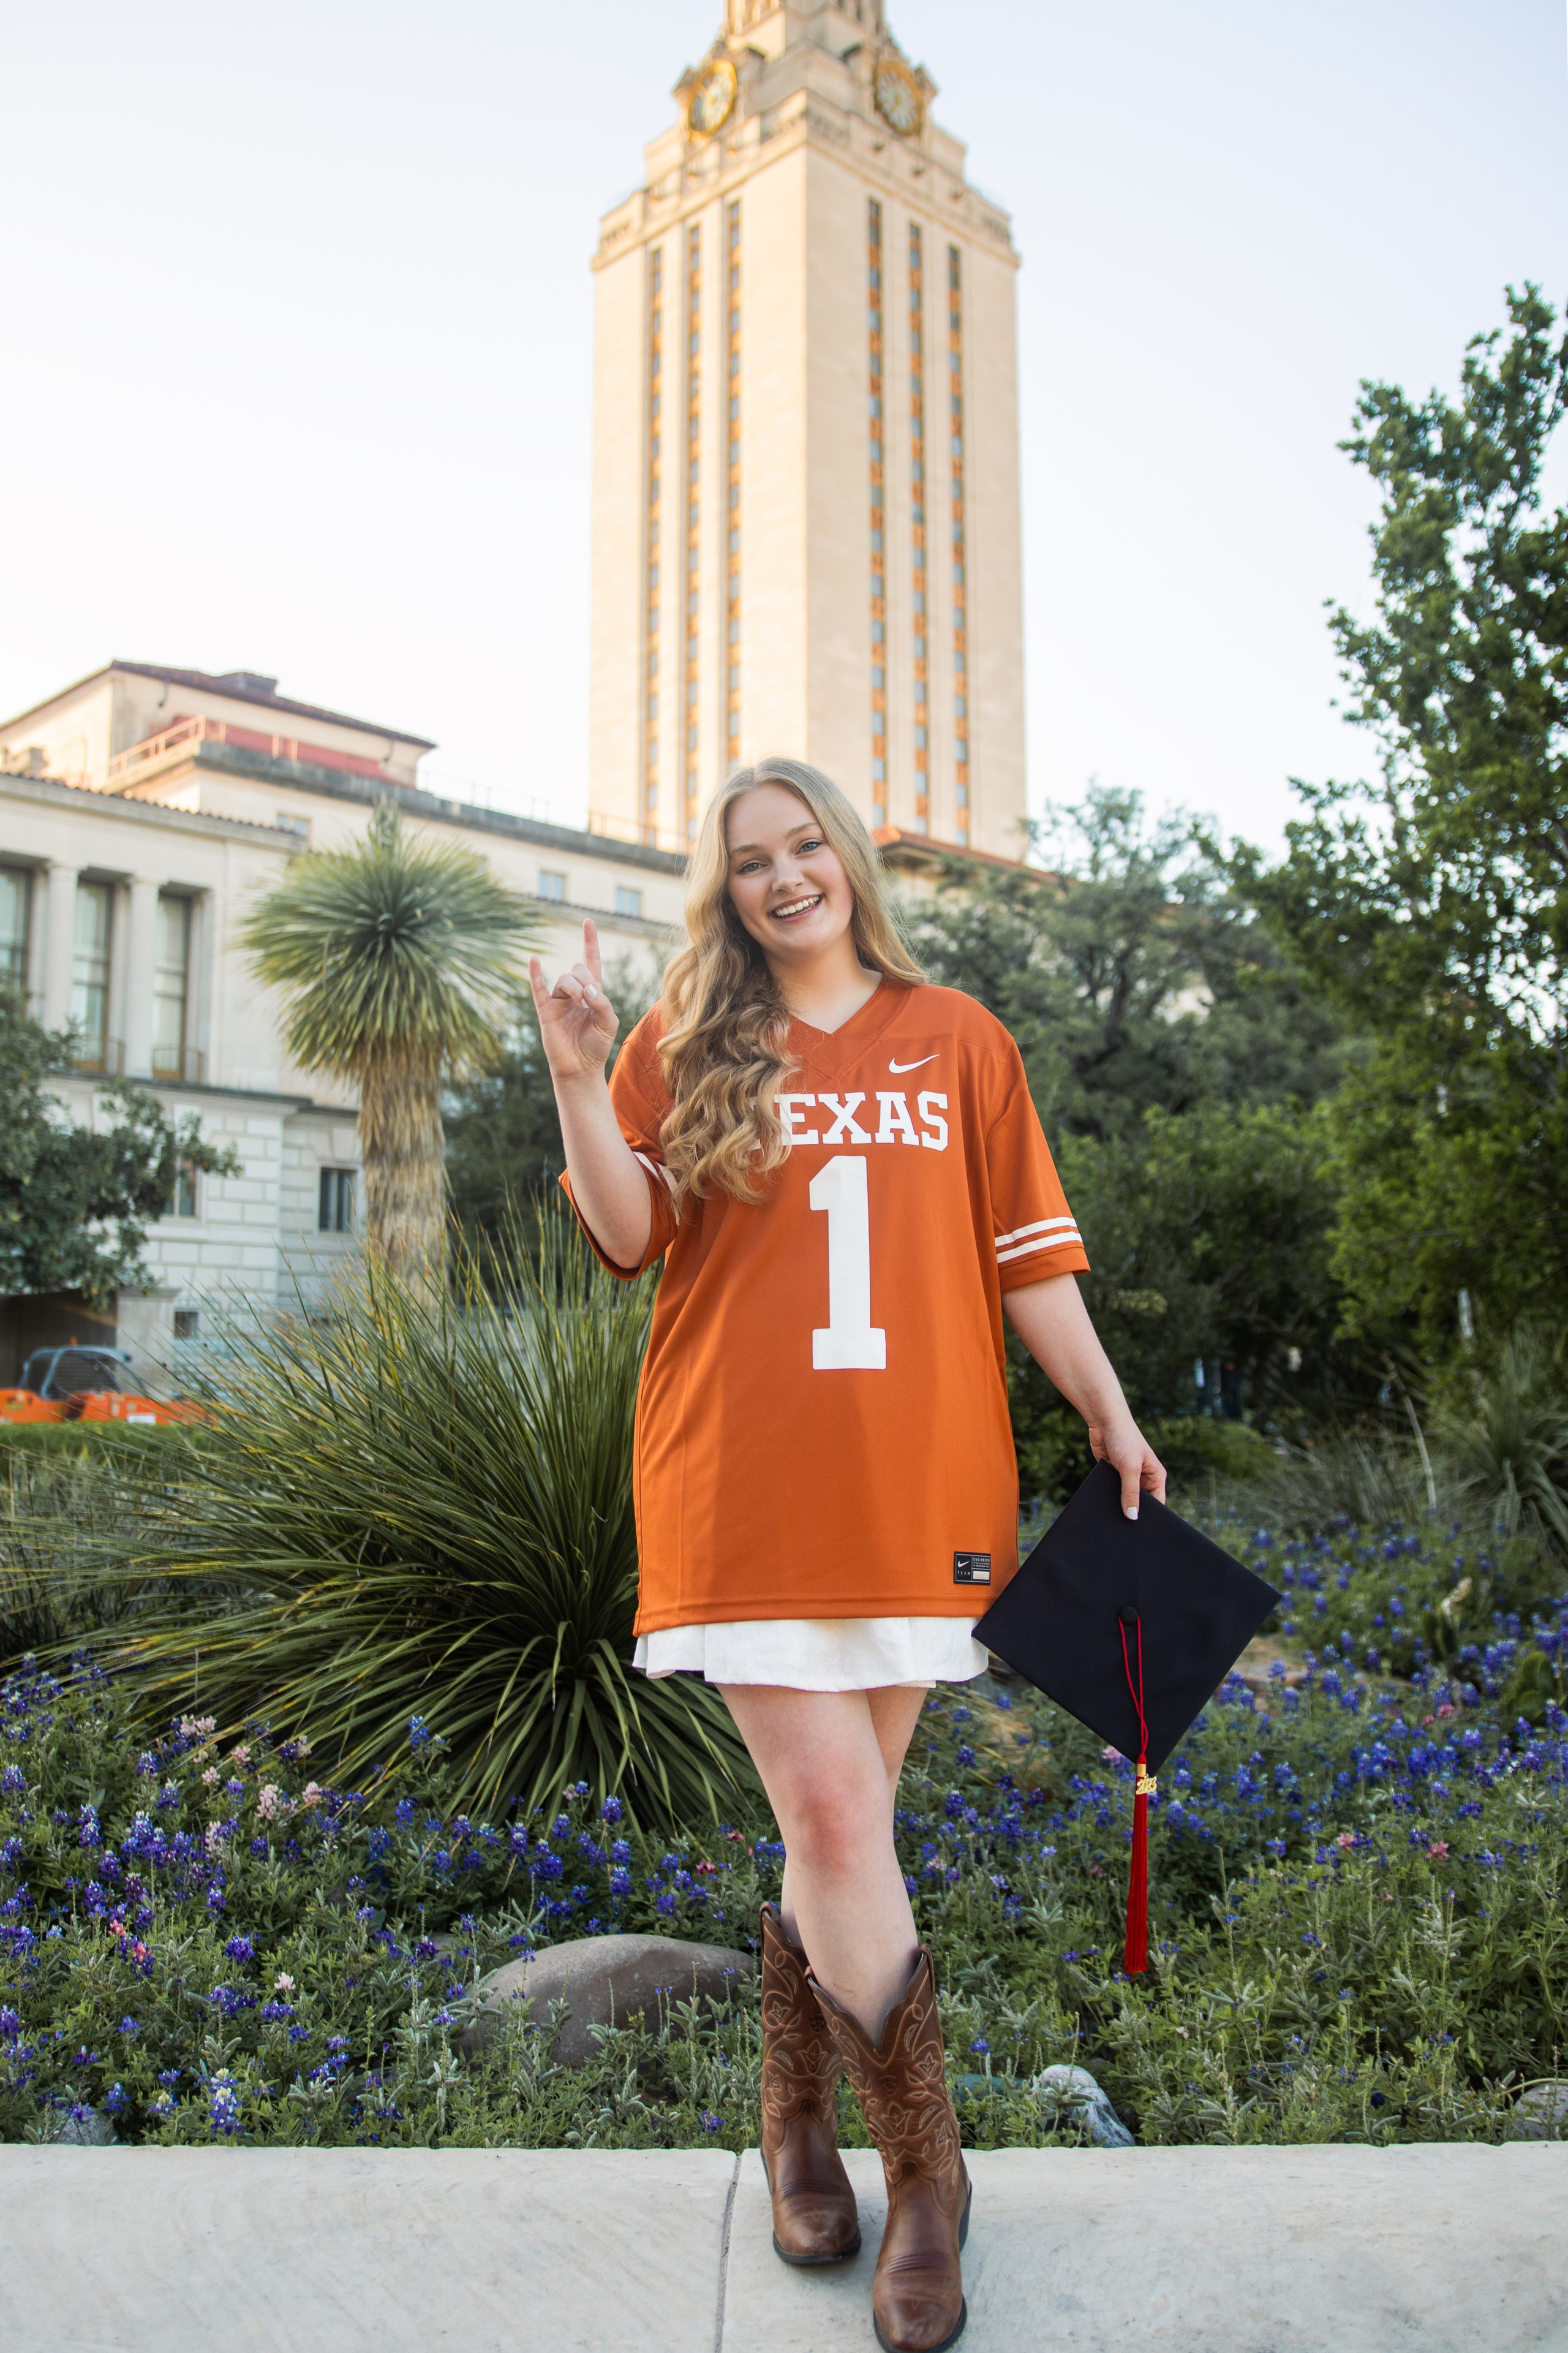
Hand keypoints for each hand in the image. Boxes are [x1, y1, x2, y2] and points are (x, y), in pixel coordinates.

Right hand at [528, 921, 619, 1083]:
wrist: (580, 1068)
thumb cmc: (596, 1046)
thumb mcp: (608, 1022)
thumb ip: (602, 1001)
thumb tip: (586, 988)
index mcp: (592, 992)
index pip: (591, 961)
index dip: (590, 941)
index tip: (588, 921)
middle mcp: (574, 993)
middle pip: (576, 968)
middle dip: (585, 979)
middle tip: (589, 999)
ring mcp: (558, 1001)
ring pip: (564, 979)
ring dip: (574, 987)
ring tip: (579, 1004)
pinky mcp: (545, 1010)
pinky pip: (537, 988)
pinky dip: (535, 973)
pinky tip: (532, 959)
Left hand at [1089, 1415, 1166, 1519]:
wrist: (1104, 1422)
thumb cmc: (1124, 1439)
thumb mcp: (1130, 1468)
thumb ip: (1130, 1493)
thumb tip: (1132, 1516)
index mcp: (1155, 1476)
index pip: (1157, 1503)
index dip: (1150, 1516)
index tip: (1140, 1531)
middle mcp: (1143, 1478)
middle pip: (1140, 1503)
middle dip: (1132, 1511)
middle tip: (1123, 1528)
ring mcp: (1127, 1478)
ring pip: (1124, 1498)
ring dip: (1118, 1505)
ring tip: (1111, 1520)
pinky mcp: (1112, 1475)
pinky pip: (1111, 1492)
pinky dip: (1107, 1497)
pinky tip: (1101, 1507)